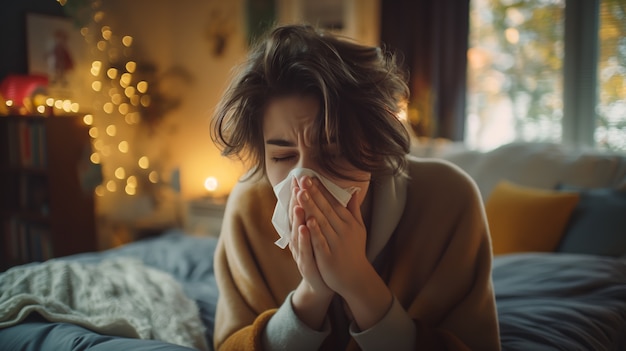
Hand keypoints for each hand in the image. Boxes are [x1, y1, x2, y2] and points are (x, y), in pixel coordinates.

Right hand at [288, 177, 333, 329]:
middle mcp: (298, 239)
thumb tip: (323, 197)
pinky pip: (304, 249)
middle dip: (296, 201)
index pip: (300, 208)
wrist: (322, 282)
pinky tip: (305, 228)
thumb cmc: (321, 254)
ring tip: (298, 205)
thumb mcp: (320, 234)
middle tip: (296, 186)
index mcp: (303, 230)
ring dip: (297, 218)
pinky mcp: (305, 263)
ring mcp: (300, 251)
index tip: (299, 178)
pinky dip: (304, 239)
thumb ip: (321, 216)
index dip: (299, 194)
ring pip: (297, 233)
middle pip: (295, 218)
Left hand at [298, 175, 392, 330]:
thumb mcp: (359, 228)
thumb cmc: (355, 250)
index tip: (311, 176)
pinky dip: (314, 232)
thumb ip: (354, 209)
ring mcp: (336, 243)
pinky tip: (306, 221)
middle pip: (325, 208)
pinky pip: (320, 242)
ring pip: (321, 222)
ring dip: (310, 207)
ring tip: (300, 193)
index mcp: (348, 222)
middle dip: (313, 193)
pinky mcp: (329, 257)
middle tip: (303, 179)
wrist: (356, 277)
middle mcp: (343, 230)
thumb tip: (354, 190)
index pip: (333, 201)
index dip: (321, 189)